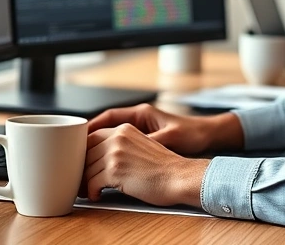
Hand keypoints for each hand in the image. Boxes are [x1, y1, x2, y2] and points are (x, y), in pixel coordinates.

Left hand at [82, 123, 209, 206]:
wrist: (179, 177)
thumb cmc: (165, 167)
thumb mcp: (142, 144)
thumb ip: (122, 144)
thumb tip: (99, 156)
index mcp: (124, 129)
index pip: (92, 136)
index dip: (84, 152)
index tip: (82, 164)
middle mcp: (118, 138)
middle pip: (86, 153)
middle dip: (82, 169)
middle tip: (82, 181)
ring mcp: (115, 153)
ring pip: (87, 169)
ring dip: (86, 183)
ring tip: (90, 190)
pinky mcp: (114, 171)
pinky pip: (92, 183)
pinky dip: (92, 192)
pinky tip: (98, 195)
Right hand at [86, 103, 242, 155]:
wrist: (208, 137)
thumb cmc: (192, 134)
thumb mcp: (170, 138)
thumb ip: (149, 142)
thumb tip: (130, 151)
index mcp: (141, 115)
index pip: (108, 117)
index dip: (91, 128)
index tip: (77, 139)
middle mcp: (138, 121)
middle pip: (105, 129)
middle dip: (89, 143)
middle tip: (75, 157)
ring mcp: (140, 132)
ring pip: (110, 140)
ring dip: (98, 152)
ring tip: (85, 166)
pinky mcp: (144, 143)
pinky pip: (120, 148)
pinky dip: (111, 157)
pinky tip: (104, 170)